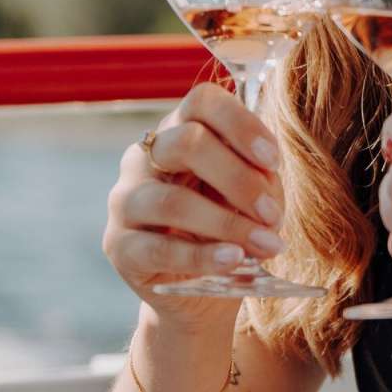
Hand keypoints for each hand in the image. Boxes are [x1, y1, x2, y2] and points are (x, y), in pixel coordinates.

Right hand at [101, 82, 289, 327]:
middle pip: (187, 142)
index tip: (274, 161)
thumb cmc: (227, 229)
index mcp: (179, 131)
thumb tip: (267, 189)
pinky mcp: (118, 245)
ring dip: (228, 224)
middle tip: (273, 214)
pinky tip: (234, 260)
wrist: (199, 290)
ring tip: (266, 244)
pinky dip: (203, 256)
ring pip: (173, 201)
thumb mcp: (249, 199)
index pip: (202, 101)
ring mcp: (125, 200)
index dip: (242, 124)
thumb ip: (259, 183)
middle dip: (239, 179)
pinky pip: (159, 249)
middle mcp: (144, 157)